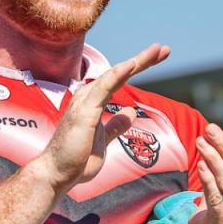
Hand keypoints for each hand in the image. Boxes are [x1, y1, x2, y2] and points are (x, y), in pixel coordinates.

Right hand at [38, 43, 170, 192]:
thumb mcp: (104, 140)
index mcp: (93, 102)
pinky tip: (132, 65)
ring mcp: (85, 102)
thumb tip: (131, 113)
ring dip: (137, 62)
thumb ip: (116, 125)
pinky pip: (103, 88)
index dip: (140, 67)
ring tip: (157, 50)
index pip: (120, 79)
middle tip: (165, 49)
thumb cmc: (76, 160)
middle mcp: (88, 97)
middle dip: (143, 59)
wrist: (57, 174)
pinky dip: (117, 75)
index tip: (160, 58)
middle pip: (120, 72)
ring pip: (114, 75)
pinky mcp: (85, 111)